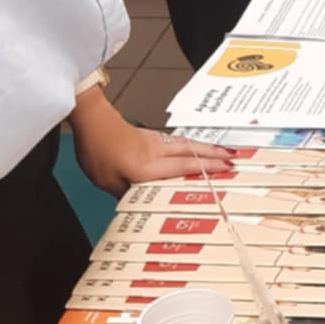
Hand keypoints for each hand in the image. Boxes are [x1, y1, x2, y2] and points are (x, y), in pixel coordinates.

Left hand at [70, 88, 234, 195]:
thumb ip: (128, 193)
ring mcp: (153, 142)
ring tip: (222, 152)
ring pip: (186, 144)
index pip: (183, 167)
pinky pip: (176, 142)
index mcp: (147, 165)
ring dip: (206, 148)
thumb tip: (141, 203)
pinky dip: (191, 145)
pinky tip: (194, 148)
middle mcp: (155, 151)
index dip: (206, 169)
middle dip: (215, 155)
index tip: (225, 168)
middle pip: (191, 151)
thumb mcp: (107, 182)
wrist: (90, 120)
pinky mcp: (148, 137)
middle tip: (234, 158)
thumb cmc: (96, 149)